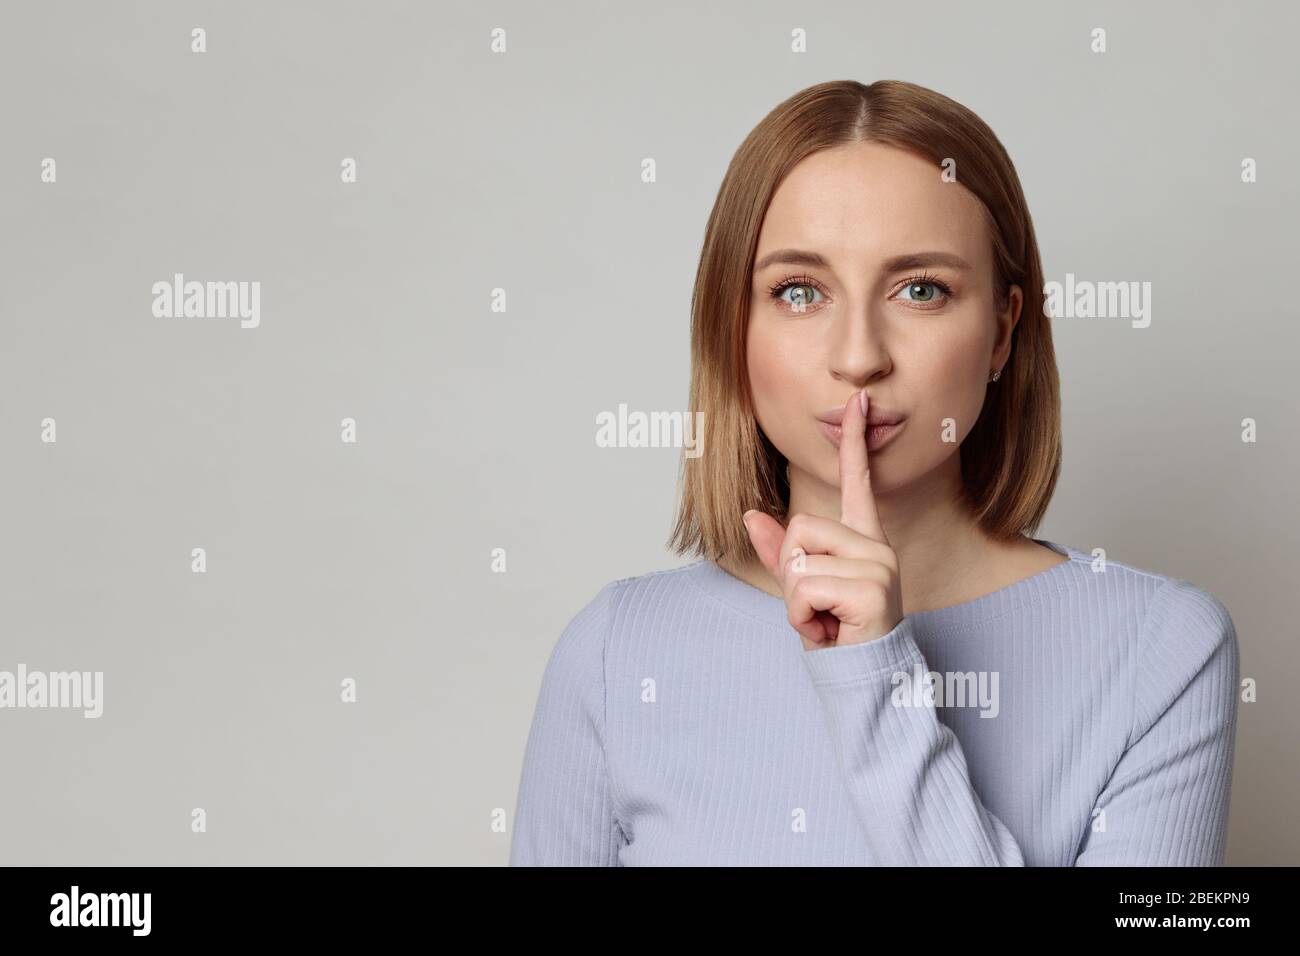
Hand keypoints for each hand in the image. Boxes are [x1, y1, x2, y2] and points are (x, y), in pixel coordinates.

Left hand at [742, 389, 903, 650]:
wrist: (864, 681)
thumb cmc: (838, 634)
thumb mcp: (801, 590)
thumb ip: (779, 554)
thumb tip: (750, 516)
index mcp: (862, 540)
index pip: (858, 482)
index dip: (854, 442)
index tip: (857, 400)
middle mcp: (876, 546)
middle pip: (799, 527)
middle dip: (792, 572)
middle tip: (819, 606)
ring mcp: (878, 565)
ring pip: (798, 561)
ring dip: (796, 601)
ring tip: (826, 620)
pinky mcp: (872, 590)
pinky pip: (805, 588)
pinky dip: (803, 618)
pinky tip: (831, 631)